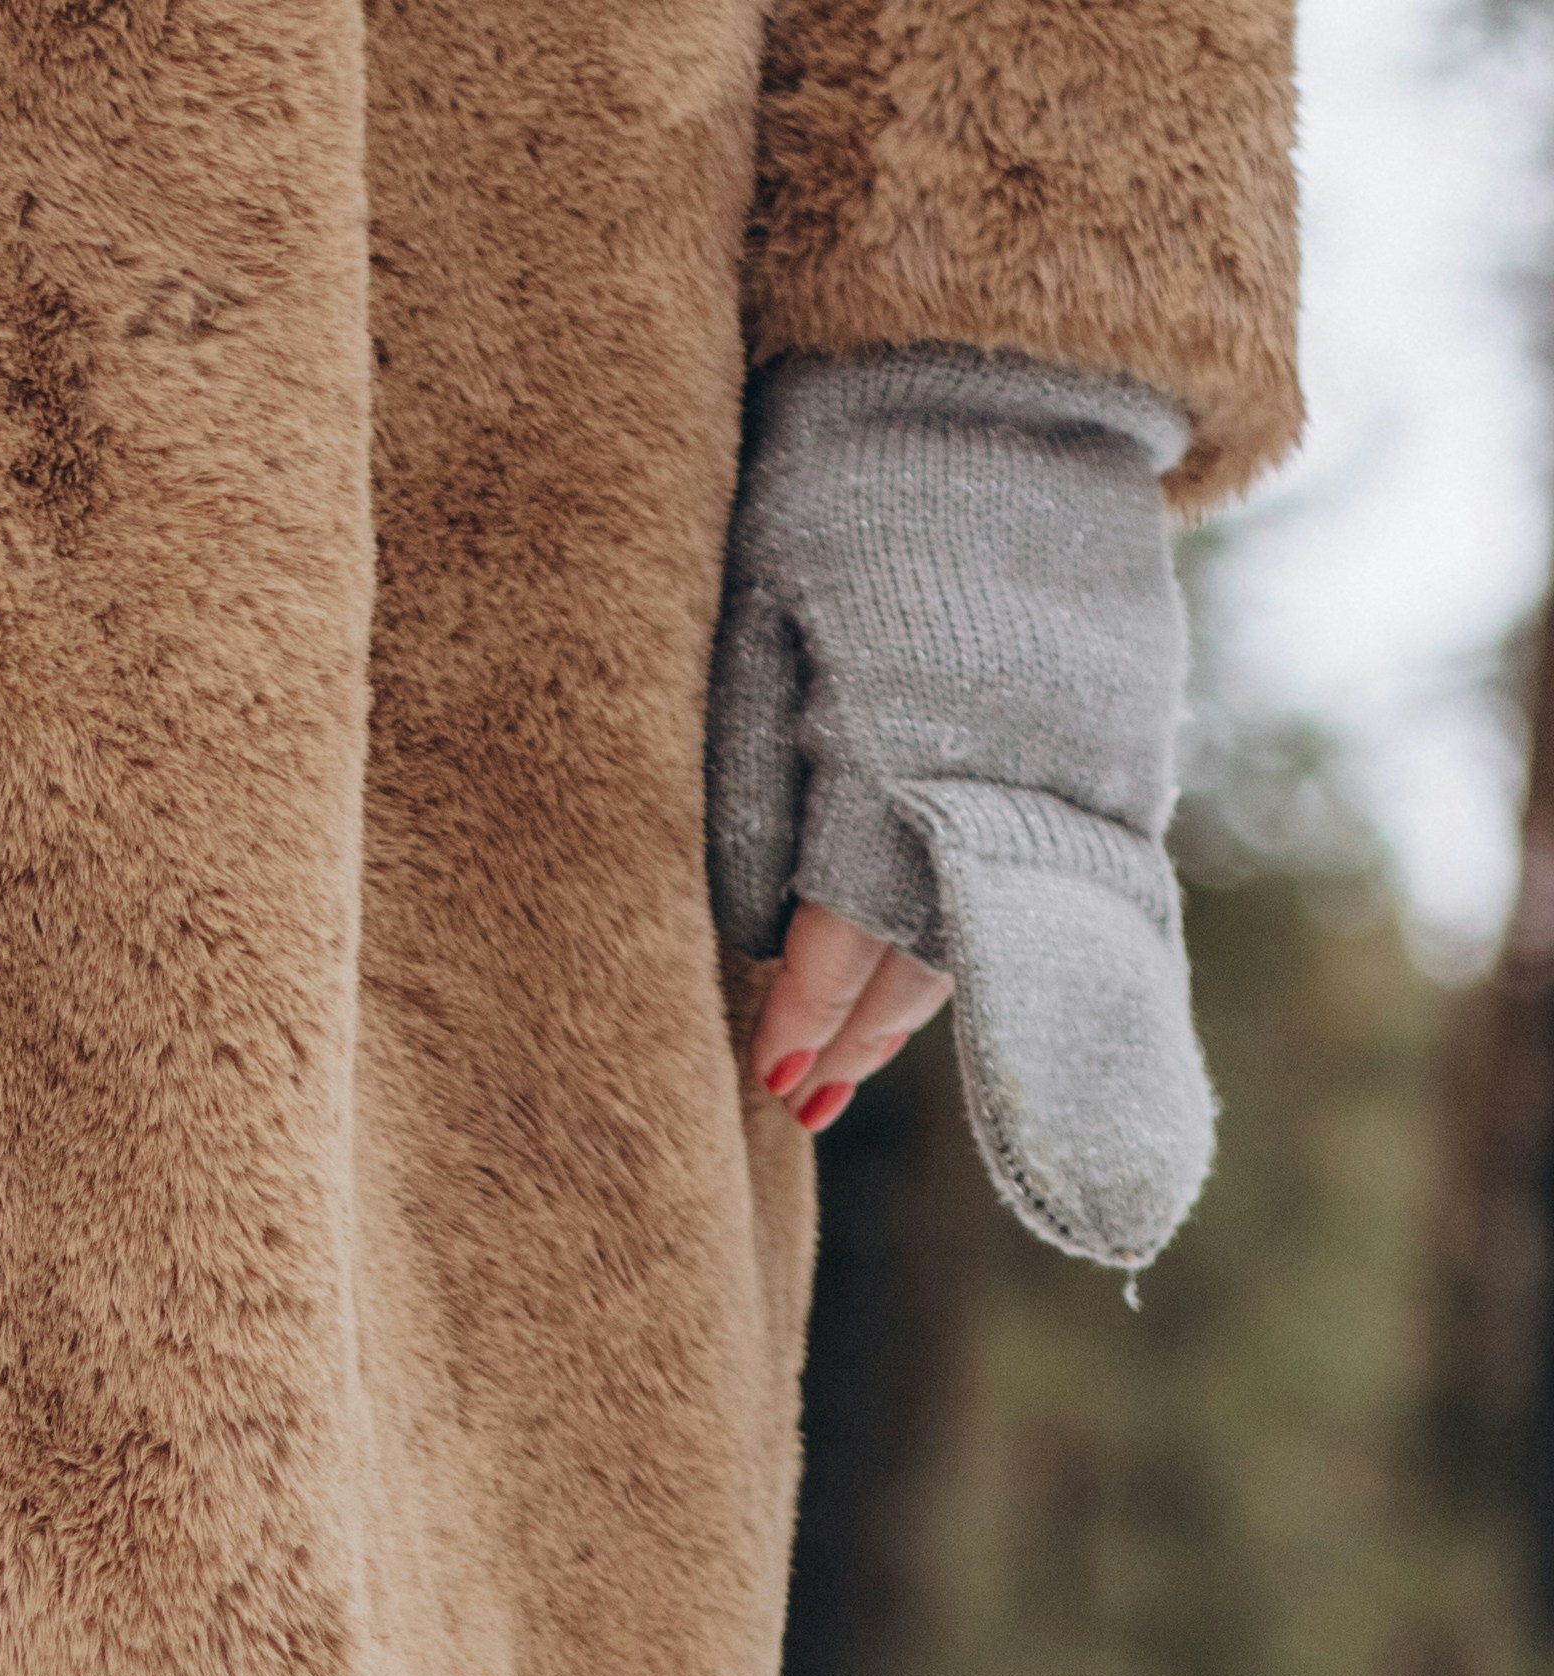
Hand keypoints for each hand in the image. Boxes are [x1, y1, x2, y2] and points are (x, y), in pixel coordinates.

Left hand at [709, 350, 1212, 1270]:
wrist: (1001, 378)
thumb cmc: (837, 488)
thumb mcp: (759, 620)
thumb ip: (753, 775)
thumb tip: (752, 927)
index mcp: (900, 738)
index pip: (845, 919)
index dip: (806, 1009)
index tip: (767, 1075)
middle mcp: (1002, 767)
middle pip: (925, 948)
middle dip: (854, 1033)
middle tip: (795, 1095)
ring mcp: (1083, 760)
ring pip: (993, 921)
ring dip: (916, 1002)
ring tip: (846, 1062)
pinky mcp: (1127, 740)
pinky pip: (1053, 872)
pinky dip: (986, 931)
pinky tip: (934, 969)